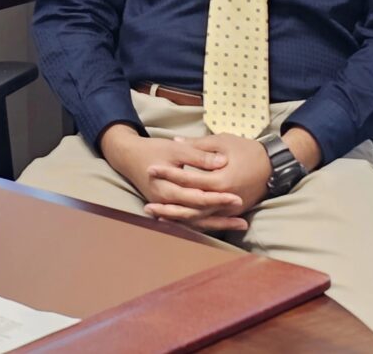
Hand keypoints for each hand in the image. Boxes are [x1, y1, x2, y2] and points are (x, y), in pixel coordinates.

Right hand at [99, 125, 247, 231]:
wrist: (128, 156)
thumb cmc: (153, 150)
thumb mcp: (176, 148)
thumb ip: (199, 156)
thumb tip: (223, 161)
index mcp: (168, 189)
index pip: (198, 198)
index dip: (218, 199)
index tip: (237, 197)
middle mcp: (167, 203)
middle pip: (199, 215)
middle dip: (222, 217)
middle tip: (244, 220)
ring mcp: (167, 208)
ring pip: (196, 221)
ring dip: (218, 224)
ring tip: (241, 225)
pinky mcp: (169, 208)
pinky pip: (190, 220)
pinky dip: (206, 222)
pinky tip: (223, 224)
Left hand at [144, 133, 269, 225]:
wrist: (274, 166)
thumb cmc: (248, 150)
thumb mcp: (223, 142)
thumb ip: (198, 145)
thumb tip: (176, 140)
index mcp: (221, 180)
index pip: (189, 179)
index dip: (168, 173)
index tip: (151, 168)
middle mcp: (224, 199)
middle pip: (191, 206)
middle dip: (168, 206)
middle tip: (147, 206)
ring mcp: (228, 209)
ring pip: (199, 218)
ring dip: (177, 218)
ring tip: (157, 217)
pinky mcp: (231, 213)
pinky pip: (209, 220)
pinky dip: (192, 222)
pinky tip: (177, 221)